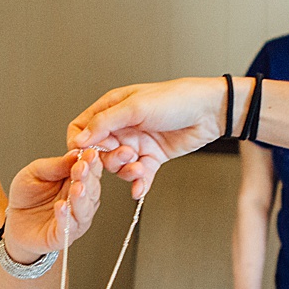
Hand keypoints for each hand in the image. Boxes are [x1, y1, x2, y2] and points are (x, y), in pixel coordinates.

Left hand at [0, 147, 101, 264]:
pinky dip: (65, 218)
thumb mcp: (35, 173)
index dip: (91, 161)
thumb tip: (74, 153)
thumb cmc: (27, 196)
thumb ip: (54, 166)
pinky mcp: (63, 235)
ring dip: (81, 198)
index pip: (90, 170)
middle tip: (82, 167)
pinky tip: (61, 207)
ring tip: (77, 187)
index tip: (89, 152)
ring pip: (84, 209)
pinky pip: (68, 228)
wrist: (14, 221)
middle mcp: (79, 200)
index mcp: (76, 181)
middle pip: (91, 188)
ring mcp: (74, 218)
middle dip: (87, 177)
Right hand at [65, 78, 226, 194]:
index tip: (84, 156)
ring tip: (140, 167)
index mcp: (112, 108)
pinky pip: (138, 177)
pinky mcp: (152, 158)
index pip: (82, 128)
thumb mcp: (136, 107)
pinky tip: (141, 189)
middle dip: (110, 159)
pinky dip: (138, 185)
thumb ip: (105, 122)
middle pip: (99, 152)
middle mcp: (122, 127)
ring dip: (126, 172)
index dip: (80, 144)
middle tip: (127, 155)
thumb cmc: (175, 99)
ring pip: (118, 167)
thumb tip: (79, 138)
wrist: (209, 112)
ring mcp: (136, 143)